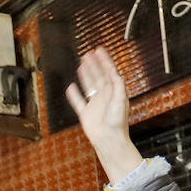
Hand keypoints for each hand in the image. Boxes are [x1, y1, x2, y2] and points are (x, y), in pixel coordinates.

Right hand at [63, 47, 143, 181]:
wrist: (108, 139)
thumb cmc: (117, 122)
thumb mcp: (121, 100)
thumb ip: (117, 84)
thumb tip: (113, 71)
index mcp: (114, 92)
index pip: (109, 72)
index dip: (104, 60)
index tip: (99, 50)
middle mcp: (105, 96)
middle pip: (98, 76)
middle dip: (94, 64)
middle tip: (88, 53)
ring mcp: (95, 105)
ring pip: (89, 85)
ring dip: (85, 74)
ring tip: (81, 64)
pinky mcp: (86, 114)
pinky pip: (78, 102)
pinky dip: (74, 95)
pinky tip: (70, 87)